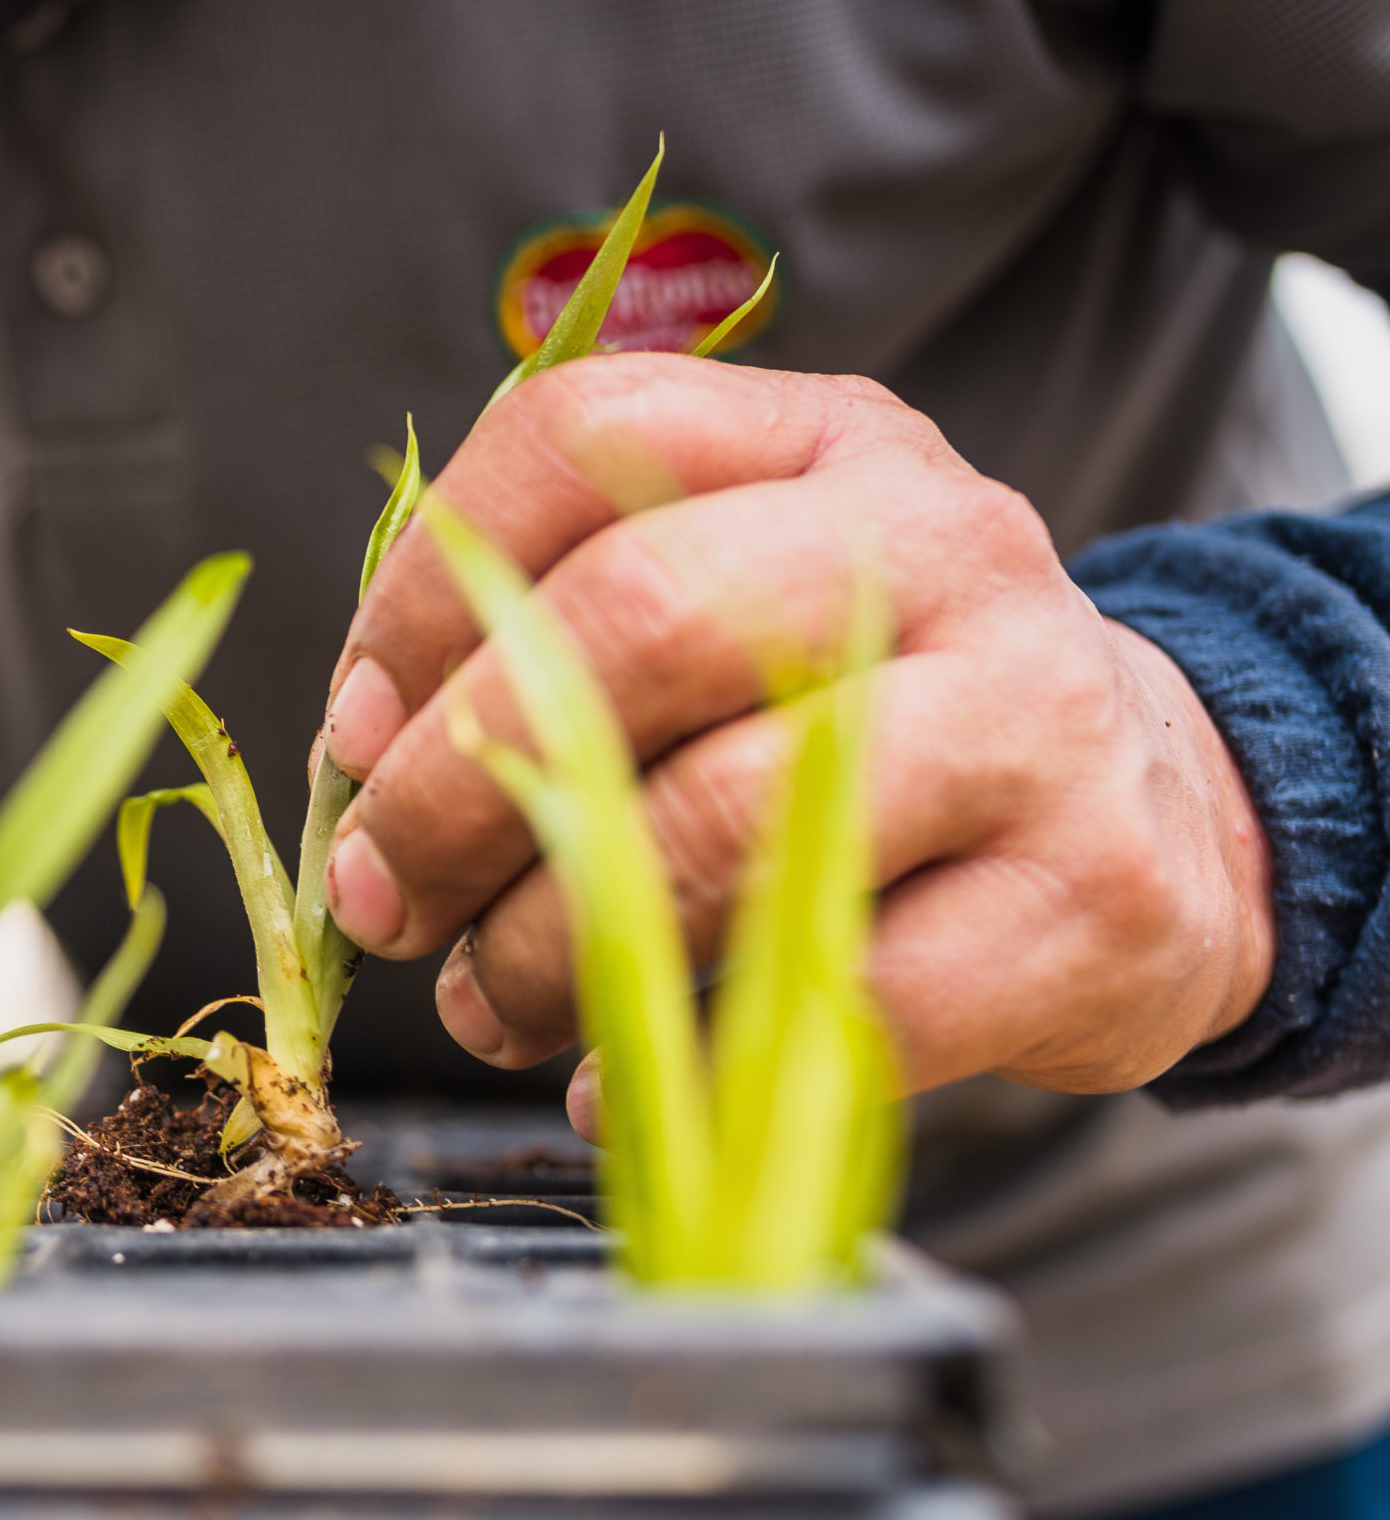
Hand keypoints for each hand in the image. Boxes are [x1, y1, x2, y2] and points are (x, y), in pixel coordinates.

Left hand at [319, 353, 1273, 1131]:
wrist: (1169, 816)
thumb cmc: (879, 715)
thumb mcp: (745, 609)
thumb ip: (563, 633)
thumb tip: (362, 753)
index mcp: (820, 442)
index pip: (576, 442)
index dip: (425, 594)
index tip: (349, 736)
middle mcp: (935, 542)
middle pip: (636, 623)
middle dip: (458, 786)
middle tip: (383, 901)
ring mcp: (1030, 714)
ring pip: (725, 820)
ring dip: (548, 940)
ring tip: (481, 1005)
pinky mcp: (1091, 897)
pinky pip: (843, 996)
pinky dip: (683, 1055)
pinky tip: (604, 1077)